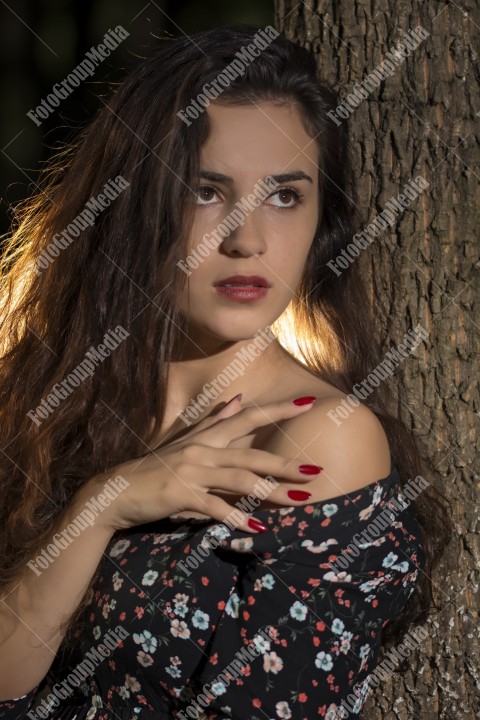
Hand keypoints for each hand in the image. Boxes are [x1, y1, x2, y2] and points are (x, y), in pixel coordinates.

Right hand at [89, 396, 320, 533]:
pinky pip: (215, 506)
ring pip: (240, 478)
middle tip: (315, 470)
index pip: (248, 417)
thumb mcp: (185, 441)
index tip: (308, 403)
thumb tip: (238, 399)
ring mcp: (191, 471)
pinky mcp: (181, 494)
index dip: (279, 409)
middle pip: (252, 452)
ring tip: (299, 501)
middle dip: (286, 462)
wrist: (116, 491)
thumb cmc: (155, 468)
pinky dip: (237, 517)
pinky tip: (257, 528)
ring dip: (272, 491)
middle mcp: (202, 449)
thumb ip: (214, 421)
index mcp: (206, 436)